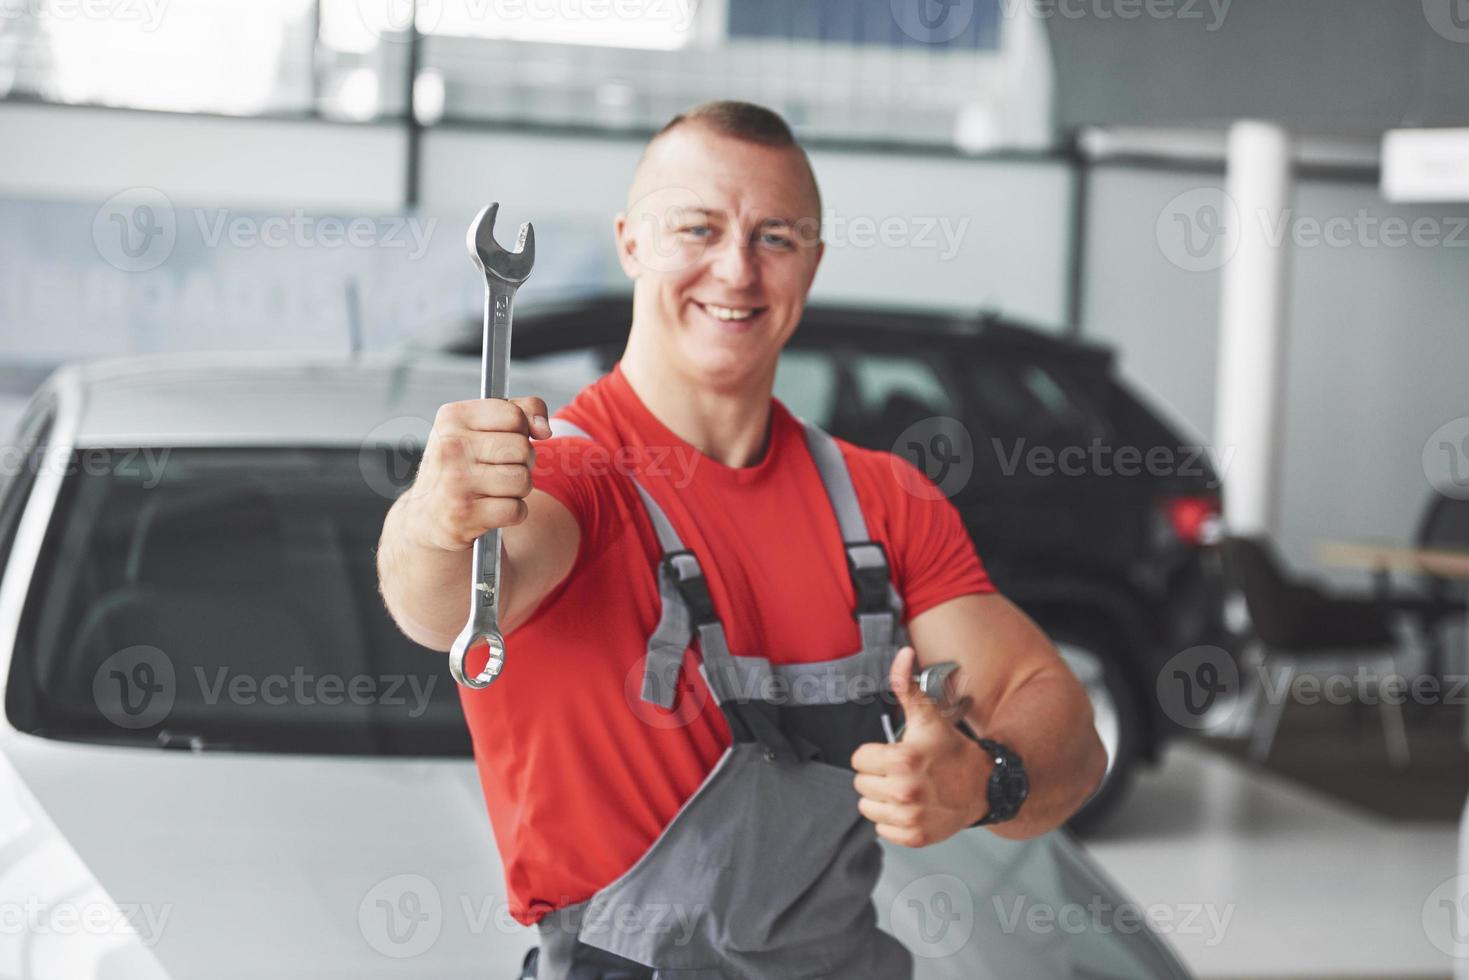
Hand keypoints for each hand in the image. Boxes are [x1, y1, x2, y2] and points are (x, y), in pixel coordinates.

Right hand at [401, 396, 553, 551]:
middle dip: (522, 462)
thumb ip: (520, 411)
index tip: (504, 440)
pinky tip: (491, 510)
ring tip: (493, 489)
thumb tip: (545, 429)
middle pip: (523, 449)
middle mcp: (451, 446)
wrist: (425, 516)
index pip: (515, 416)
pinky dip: (512, 513)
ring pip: (523, 480)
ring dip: (517, 489)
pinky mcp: (464, 514)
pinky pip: (517, 509)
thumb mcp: (478, 428)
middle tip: (497, 470)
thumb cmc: (460, 465)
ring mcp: (456, 481)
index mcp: (453, 417)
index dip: (520, 431)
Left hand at [851, 645, 990, 846]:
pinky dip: (893, 821)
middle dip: (877, 776)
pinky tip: (912, 807)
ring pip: (868, 808)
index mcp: (902, 760)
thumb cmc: (951, 749)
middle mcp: (905, 791)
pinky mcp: (915, 836)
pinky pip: (883, 830)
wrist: (985, 785)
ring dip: (882, 799)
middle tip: (901, 772)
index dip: (875, 754)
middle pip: (861, 784)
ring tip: (906, 789)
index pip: (858, 759)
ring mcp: (910, 817)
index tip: (894, 754)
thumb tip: (903, 654)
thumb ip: (907, 685)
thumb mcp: (928, 716)